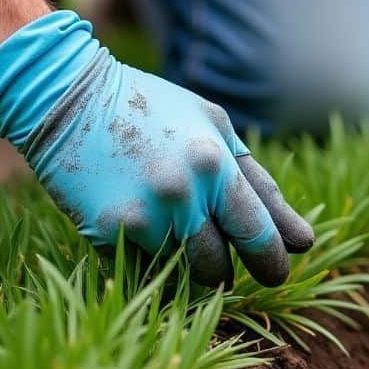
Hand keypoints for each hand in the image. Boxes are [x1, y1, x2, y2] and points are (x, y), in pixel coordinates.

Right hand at [0, 11, 312, 285]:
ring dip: (191, 269)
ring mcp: (140, 216)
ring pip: (182, 273)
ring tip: (186, 244)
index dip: (273, 262)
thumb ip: (258, 182)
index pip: (258, 235)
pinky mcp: (106, 231)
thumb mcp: (215, 127)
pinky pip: (144, 265)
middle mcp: (180, 196)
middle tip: (227, 266)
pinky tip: (147, 230)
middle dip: (227, 271)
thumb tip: (301, 239)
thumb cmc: (155, 109)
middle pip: (219, 267)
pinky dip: (153, 258)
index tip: (277, 272)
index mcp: (214, 166)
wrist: (66, 96)